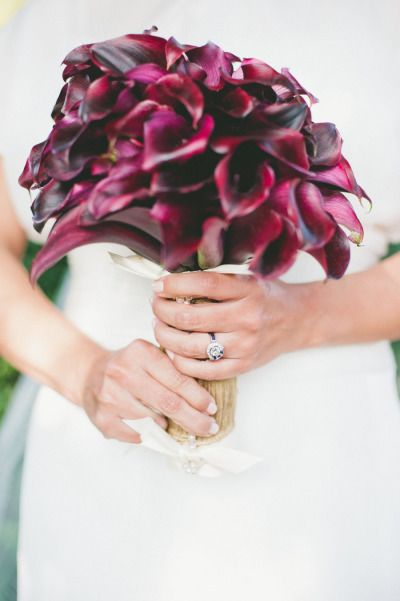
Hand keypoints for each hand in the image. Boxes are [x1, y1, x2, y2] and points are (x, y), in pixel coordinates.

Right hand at [81, 339, 218, 442]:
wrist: (89, 373)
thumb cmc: (129, 367)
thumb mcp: (150, 356)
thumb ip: (173, 369)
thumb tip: (205, 399)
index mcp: (141, 352)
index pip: (177, 379)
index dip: (198, 397)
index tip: (212, 409)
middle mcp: (123, 371)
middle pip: (168, 403)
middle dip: (194, 419)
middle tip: (209, 428)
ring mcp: (110, 395)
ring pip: (152, 421)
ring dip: (168, 427)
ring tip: (174, 425)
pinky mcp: (101, 416)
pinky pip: (134, 434)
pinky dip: (148, 436)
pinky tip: (151, 431)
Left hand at [151, 272, 318, 379]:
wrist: (298, 320)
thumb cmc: (265, 297)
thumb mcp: (246, 279)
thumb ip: (214, 281)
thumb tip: (170, 283)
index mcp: (247, 289)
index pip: (202, 284)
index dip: (173, 285)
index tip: (158, 285)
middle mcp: (246, 318)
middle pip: (189, 317)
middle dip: (162, 311)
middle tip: (155, 306)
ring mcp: (244, 345)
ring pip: (190, 346)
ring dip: (165, 336)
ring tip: (159, 326)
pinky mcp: (242, 366)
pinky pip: (202, 369)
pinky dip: (180, 361)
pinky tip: (173, 351)